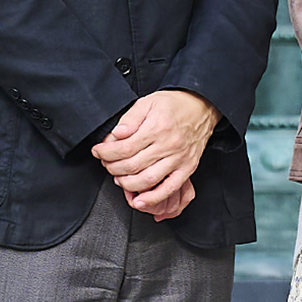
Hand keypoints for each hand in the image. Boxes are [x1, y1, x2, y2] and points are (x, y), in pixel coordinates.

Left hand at [93, 90, 216, 216]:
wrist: (203, 106)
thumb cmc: (175, 104)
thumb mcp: (148, 102)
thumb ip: (130, 118)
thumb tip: (116, 135)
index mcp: (157, 128)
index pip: (124, 148)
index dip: (106, 153)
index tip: (98, 152)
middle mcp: (168, 145)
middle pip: (132, 165)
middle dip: (112, 167)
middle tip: (106, 164)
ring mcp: (179, 159)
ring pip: (147, 180)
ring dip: (127, 183)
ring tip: (119, 178)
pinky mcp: (187, 168)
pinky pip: (170, 188)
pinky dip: (153, 198)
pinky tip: (140, 200)